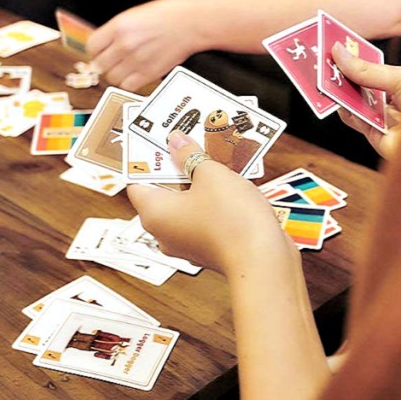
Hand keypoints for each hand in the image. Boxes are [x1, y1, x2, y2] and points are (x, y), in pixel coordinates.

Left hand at [87, 0, 204, 91]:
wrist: (191, 23)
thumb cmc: (168, 15)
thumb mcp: (135, 15)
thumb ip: (117, 30)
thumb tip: (104, 44)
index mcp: (119, 26)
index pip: (92, 47)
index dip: (95, 51)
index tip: (101, 52)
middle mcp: (125, 44)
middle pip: (99, 65)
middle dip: (104, 64)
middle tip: (113, 62)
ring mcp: (136, 60)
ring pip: (112, 78)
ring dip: (116, 75)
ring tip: (126, 68)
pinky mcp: (149, 73)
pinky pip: (128, 86)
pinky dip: (129, 83)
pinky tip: (135, 74)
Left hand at [127, 131, 296, 275]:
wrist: (264, 260)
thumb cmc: (232, 219)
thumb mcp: (211, 175)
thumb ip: (190, 156)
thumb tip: (176, 142)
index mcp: (154, 213)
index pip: (137, 181)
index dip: (148, 158)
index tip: (159, 139)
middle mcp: (164, 232)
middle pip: (163, 191)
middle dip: (177, 166)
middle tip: (190, 141)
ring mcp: (187, 243)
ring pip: (186, 204)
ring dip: (198, 182)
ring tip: (214, 157)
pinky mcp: (209, 249)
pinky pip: (203, 217)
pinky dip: (212, 201)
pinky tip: (229, 183)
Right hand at [331, 41, 400, 157]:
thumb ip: (368, 70)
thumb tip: (340, 53)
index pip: (376, 70)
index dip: (358, 60)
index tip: (339, 47)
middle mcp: (395, 104)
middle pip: (363, 87)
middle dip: (345, 74)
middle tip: (325, 59)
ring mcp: (385, 121)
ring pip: (356, 104)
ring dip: (341, 90)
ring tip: (325, 74)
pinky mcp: (377, 138)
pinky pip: (356, 121)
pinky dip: (344, 109)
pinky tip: (337, 95)